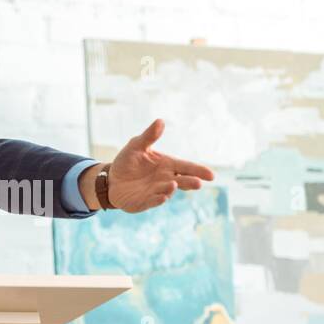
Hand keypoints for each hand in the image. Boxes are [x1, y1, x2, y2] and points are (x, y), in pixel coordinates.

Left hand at [95, 119, 215, 212]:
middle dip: (190, 182)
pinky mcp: (144, 202)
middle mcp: (165, 179)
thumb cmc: (127, 162)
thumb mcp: (136, 146)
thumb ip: (149, 136)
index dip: (198, 171)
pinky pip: (153, 201)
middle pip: (182, 181)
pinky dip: (158, 200)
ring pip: (167, 191)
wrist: (111, 180)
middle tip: (199, 183)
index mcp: (167, 165)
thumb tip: (160, 121)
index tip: (211, 175)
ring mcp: (156, 192)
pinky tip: (163, 198)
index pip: (186, 167)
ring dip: (171, 189)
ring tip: (174, 184)